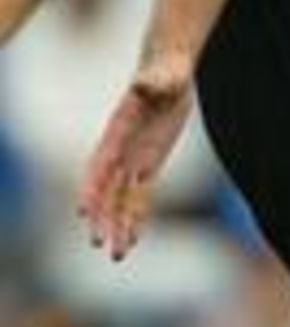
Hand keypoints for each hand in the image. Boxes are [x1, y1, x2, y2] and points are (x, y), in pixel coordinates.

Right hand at [78, 51, 194, 260]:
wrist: (170, 71)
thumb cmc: (166, 71)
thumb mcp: (164, 75)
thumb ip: (153, 81)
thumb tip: (144, 83)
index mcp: (118, 130)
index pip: (99, 164)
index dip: (90, 187)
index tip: (83, 211)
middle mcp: (120, 149)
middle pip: (106, 189)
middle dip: (102, 216)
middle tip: (100, 244)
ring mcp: (133, 158)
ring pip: (121, 199)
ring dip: (118, 225)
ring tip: (118, 255)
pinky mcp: (150, 163)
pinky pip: (140, 195)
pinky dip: (136, 216)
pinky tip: (133, 239)